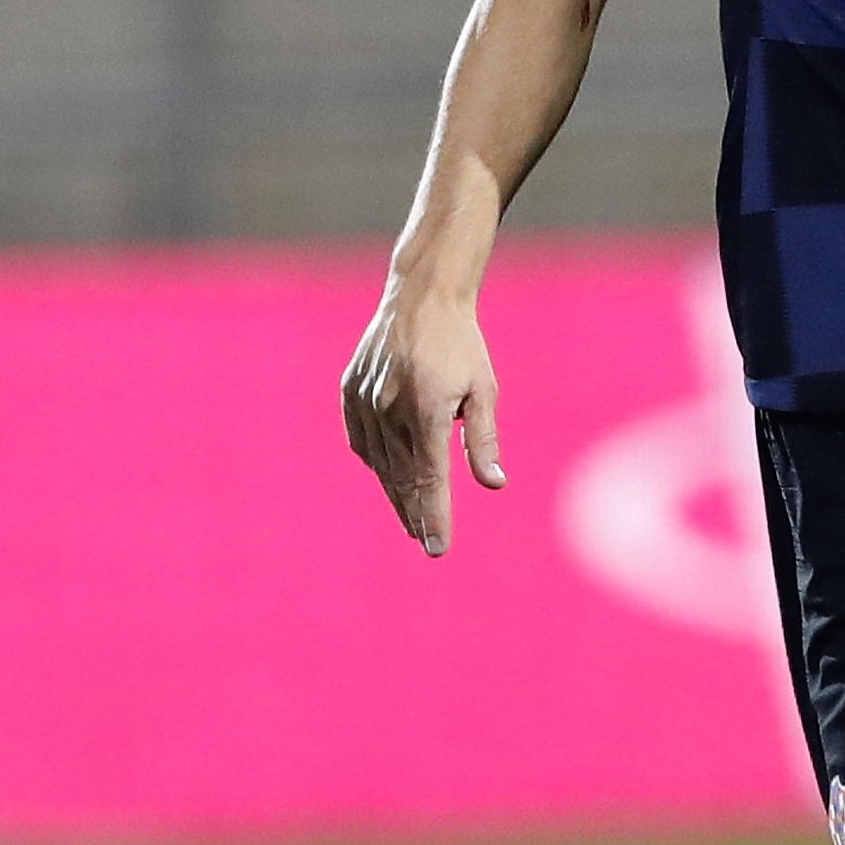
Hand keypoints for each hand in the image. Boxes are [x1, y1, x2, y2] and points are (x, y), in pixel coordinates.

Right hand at [341, 282, 503, 557]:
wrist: (421, 296)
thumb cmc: (461, 343)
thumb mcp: (483, 389)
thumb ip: (483, 439)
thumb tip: (494, 485)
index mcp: (426, 411)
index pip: (429, 480)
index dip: (434, 517)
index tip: (437, 548)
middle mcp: (390, 410)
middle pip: (402, 479)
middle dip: (415, 514)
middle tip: (426, 541)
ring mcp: (364, 402)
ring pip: (380, 465)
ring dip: (396, 494)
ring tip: (411, 519)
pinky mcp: (350, 393)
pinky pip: (362, 442)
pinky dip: (377, 463)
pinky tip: (390, 476)